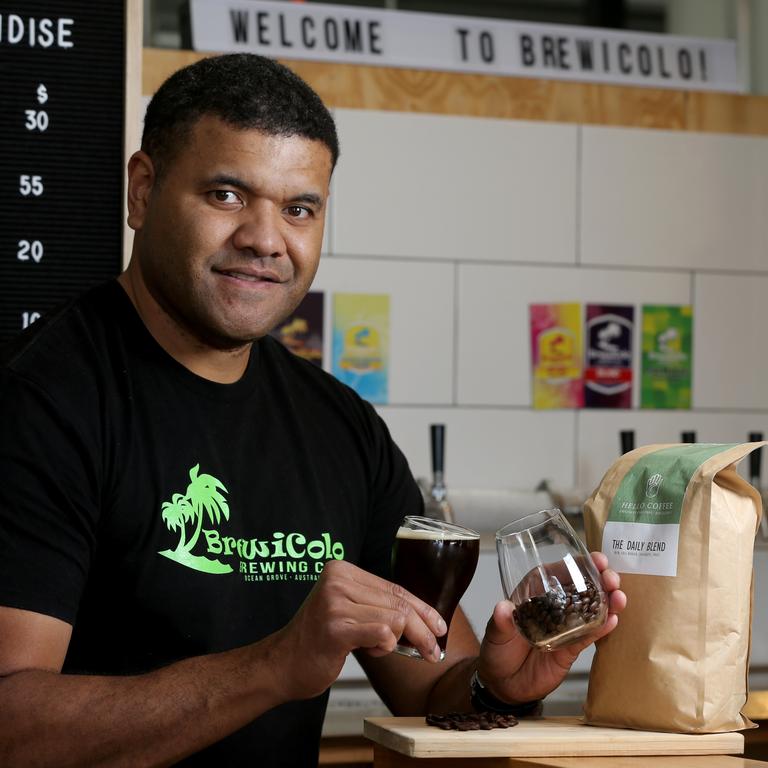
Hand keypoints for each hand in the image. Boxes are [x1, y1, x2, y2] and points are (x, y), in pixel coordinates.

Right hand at [271, 560, 446, 700]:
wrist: (282, 664)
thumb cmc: (318, 641)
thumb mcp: (349, 612)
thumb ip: (377, 606)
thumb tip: (423, 616)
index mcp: (341, 570)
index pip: (394, 588)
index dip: (421, 608)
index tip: (439, 625)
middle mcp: (337, 579)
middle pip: (397, 603)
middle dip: (422, 629)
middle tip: (432, 650)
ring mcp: (334, 602)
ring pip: (393, 618)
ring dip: (398, 642)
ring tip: (378, 649)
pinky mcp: (335, 626)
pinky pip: (381, 632)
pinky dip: (385, 646)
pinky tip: (373, 650)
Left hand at [476, 551, 625, 704]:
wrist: (503, 685)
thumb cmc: (496, 651)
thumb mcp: (495, 634)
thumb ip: (500, 622)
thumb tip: (503, 608)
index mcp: (535, 594)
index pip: (558, 572)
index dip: (578, 563)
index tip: (595, 559)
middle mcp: (554, 606)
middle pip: (581, 587)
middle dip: (600, 579)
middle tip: (611, 578)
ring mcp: (566, 627)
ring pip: (591, 609)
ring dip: (608, 601)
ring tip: (619, 597)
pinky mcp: (572, 648)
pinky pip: (590, 635)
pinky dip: (603, 628)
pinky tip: (613, 620)